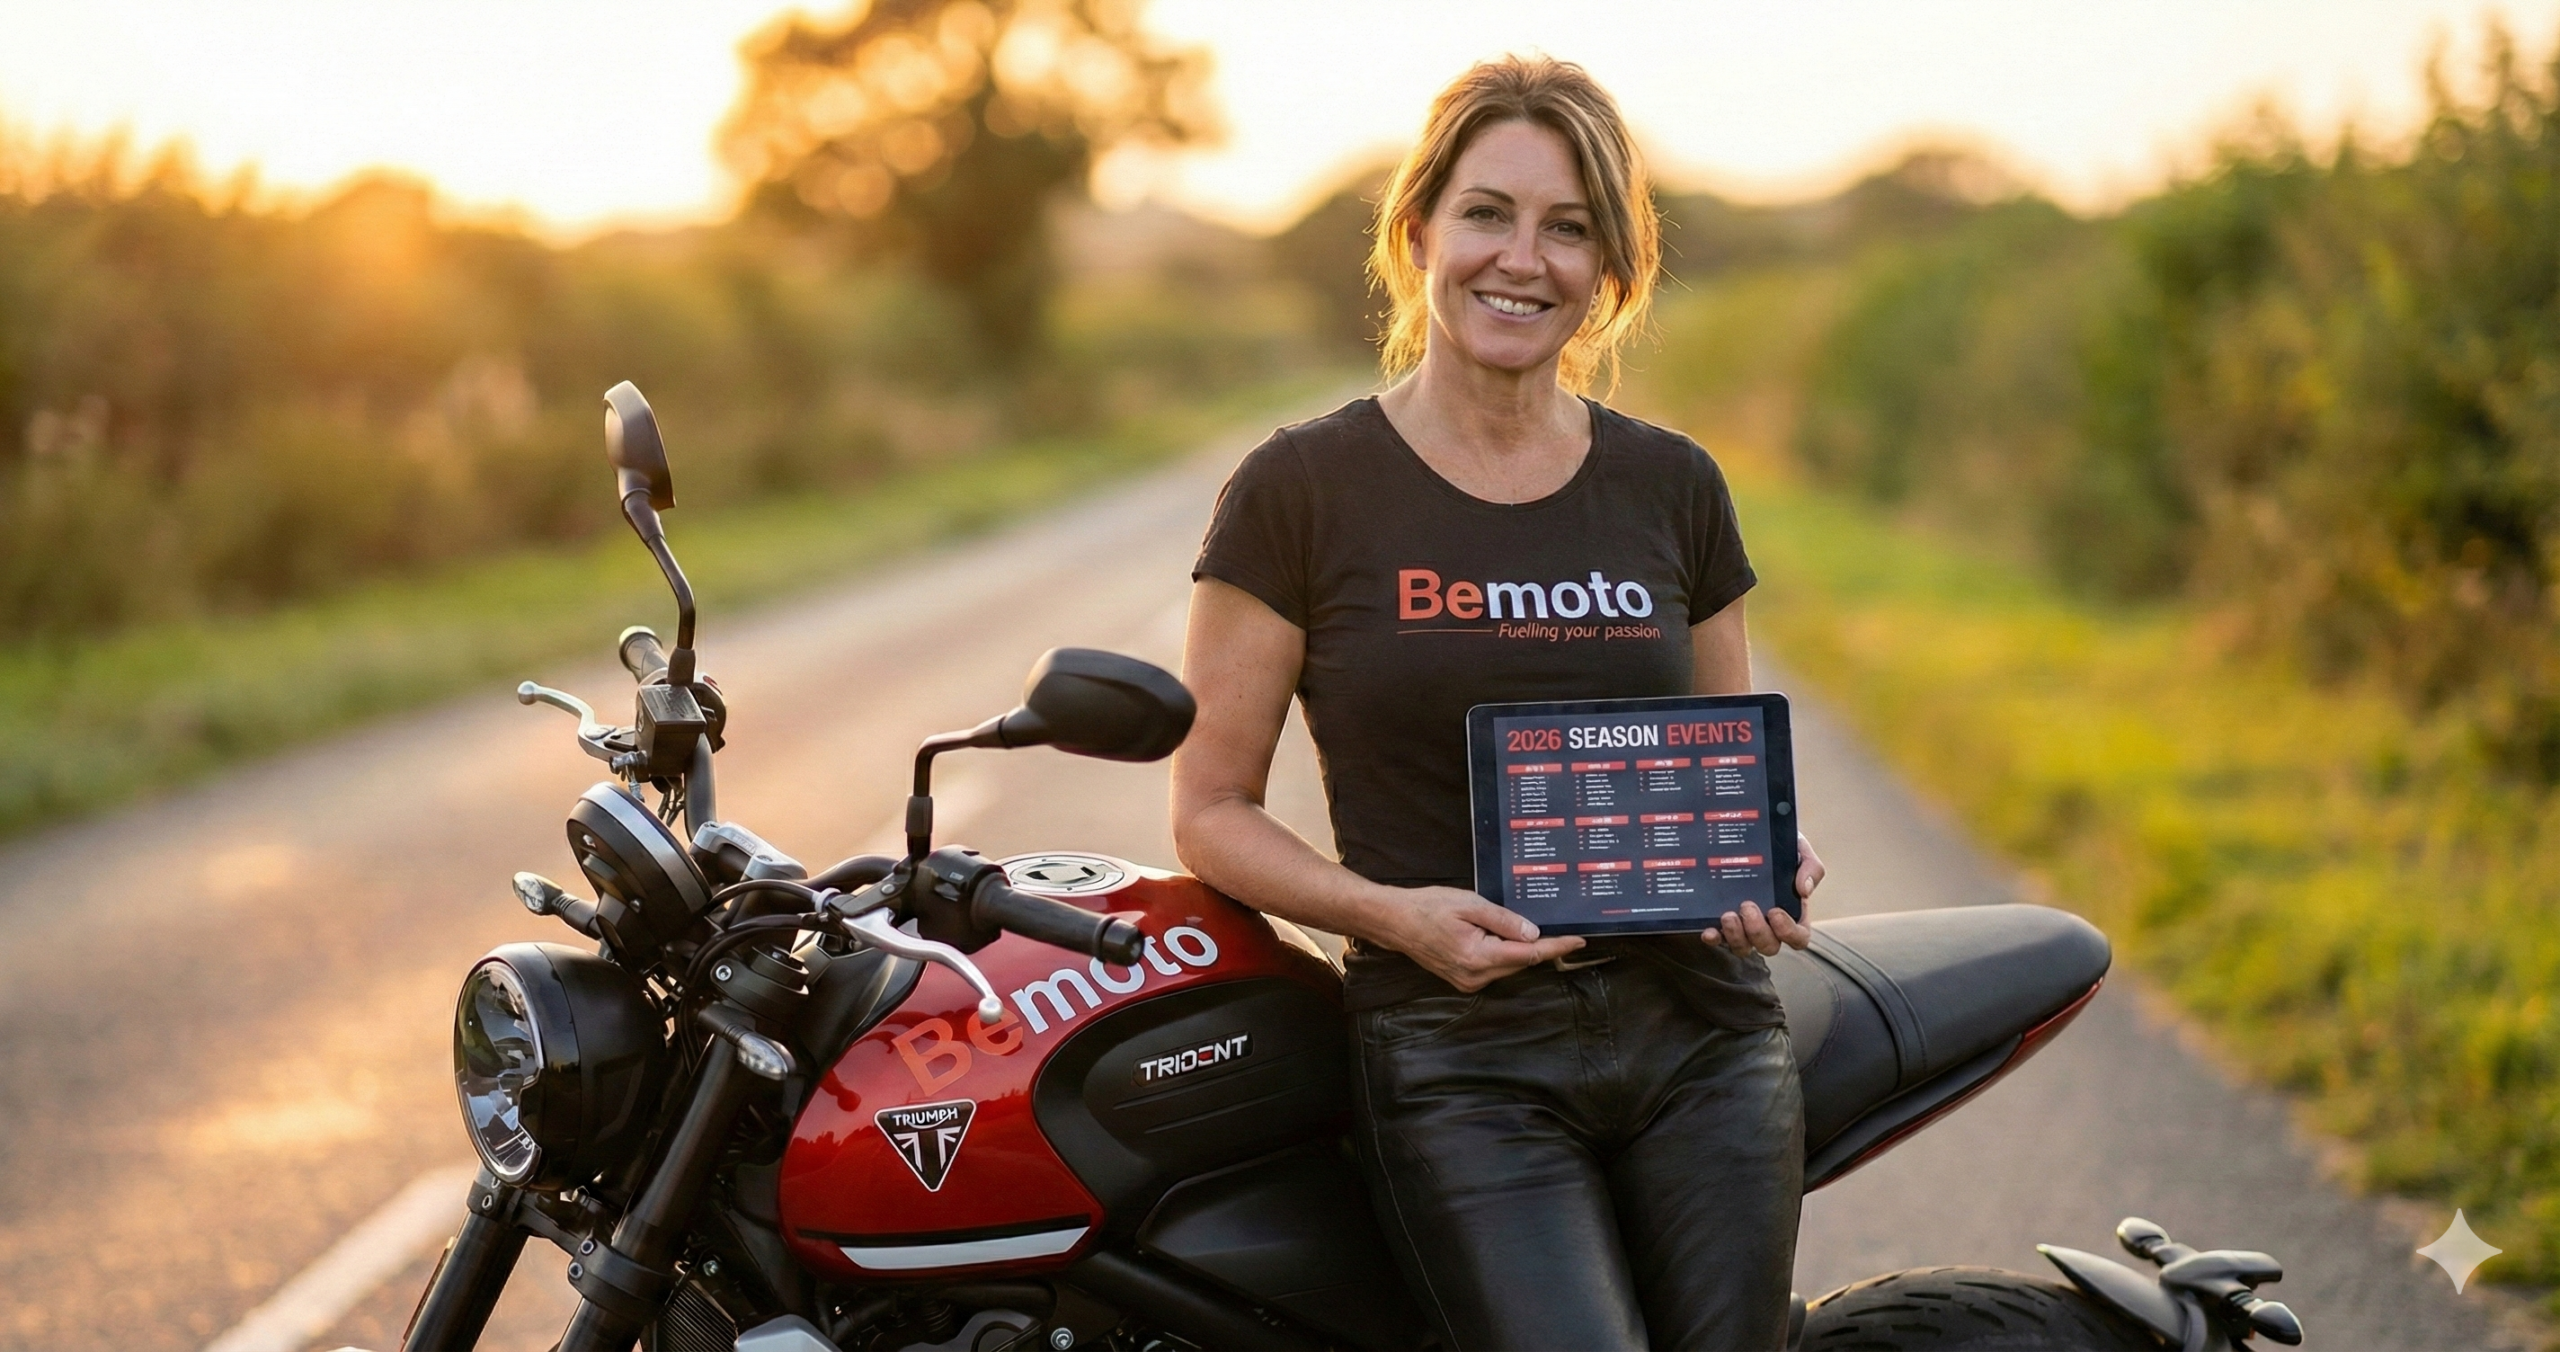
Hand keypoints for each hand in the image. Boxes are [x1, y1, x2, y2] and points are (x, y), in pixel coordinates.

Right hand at [1379, 886, 1585, 991]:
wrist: (1395, 921)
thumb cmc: (1428, 908)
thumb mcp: (1470, 904)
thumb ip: (1504, 920)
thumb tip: (1533, 933)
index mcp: (1479, 956)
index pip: (1529, 954)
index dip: (1556, 946)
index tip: (1578, 940)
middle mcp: (1475, 976)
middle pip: (1521, 961)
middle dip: (1538, 945)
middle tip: (1554, 925)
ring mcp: (1468, 981)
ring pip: (1508, 965)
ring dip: (1518, 949)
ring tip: (1519, 927)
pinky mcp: (1463, 980)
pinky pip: (1494, 968)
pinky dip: (1503, 954)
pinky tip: (1500, 937)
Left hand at [1701, 833, 1823, 955]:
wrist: (1755, 833)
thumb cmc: (1782, 846)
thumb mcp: (1800, 850)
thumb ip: (1810, 867)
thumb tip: (1804, 890)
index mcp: (1792, 913)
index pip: (1798, 937)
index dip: (1788, 932)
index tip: (1775, 912)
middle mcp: (1769, 925)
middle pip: (1769, 946)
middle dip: (1757, 931)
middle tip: (1747, 906)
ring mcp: (1745, 927)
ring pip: (1744, 947)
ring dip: (1736, 936)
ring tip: (1727, 915)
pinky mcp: (1723, 923)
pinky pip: (1719, 939)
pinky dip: (1714, 938)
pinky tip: (1708, 931)